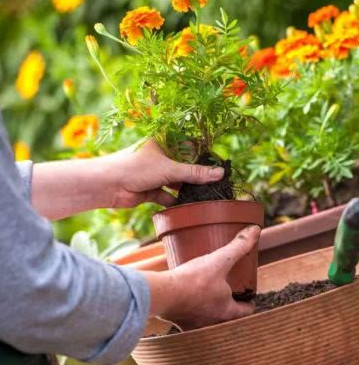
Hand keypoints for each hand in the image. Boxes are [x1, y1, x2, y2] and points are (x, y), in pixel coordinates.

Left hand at [107, 139, 223, 207]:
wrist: (106, 185)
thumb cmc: (135, 167)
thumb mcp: (169, 168)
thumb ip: (195, 173)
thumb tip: (220, 174)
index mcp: (164, 142)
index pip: (189, 146)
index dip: (203, 155)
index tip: (219, 165)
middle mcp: (160, 157)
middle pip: (184, 166)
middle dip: (197, 175)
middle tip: (216, 183)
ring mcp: (155, 174)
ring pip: (177, 182)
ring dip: (187, 189)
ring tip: (205, 196)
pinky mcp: (150, 190)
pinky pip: (168, 195)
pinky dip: (176, 201)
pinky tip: (187, 207)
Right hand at [144, 225, 259, 328]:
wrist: (161, 294)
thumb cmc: (193, 280)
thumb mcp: (219, 260)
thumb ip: (238, 246)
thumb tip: (255, 230)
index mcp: (227, 312)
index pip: (246, 310)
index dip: (248, 301)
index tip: (247, 293)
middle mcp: (213, 323)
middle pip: (227, 315)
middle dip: (229, 303)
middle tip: (227, 288)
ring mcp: (195, 325)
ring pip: (208, 317)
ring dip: (209, 306)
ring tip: (207, 290)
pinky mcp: (178, 322)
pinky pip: (188, 316)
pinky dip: (189, 307)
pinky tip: (185, 295)